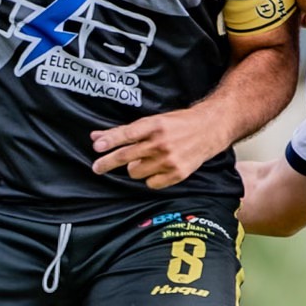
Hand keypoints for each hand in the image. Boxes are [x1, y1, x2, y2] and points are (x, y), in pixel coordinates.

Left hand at [90, 110, 220, 189]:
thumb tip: (96, 137)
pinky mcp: (177, 174)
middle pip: (127, 156)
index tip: (97, 146)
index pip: (128, 134)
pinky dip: (150, 178)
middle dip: (108, 163)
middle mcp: (161, 143)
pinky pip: (150, 183)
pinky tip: (158, 168)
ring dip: (135, 167)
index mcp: (155, 125)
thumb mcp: (153, 121)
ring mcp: (169, 160)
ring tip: (145, 159)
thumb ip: (124, 131)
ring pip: (135, 172)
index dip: (111, 140)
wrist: (209, 130)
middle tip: (97, 168)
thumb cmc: (177, 124)